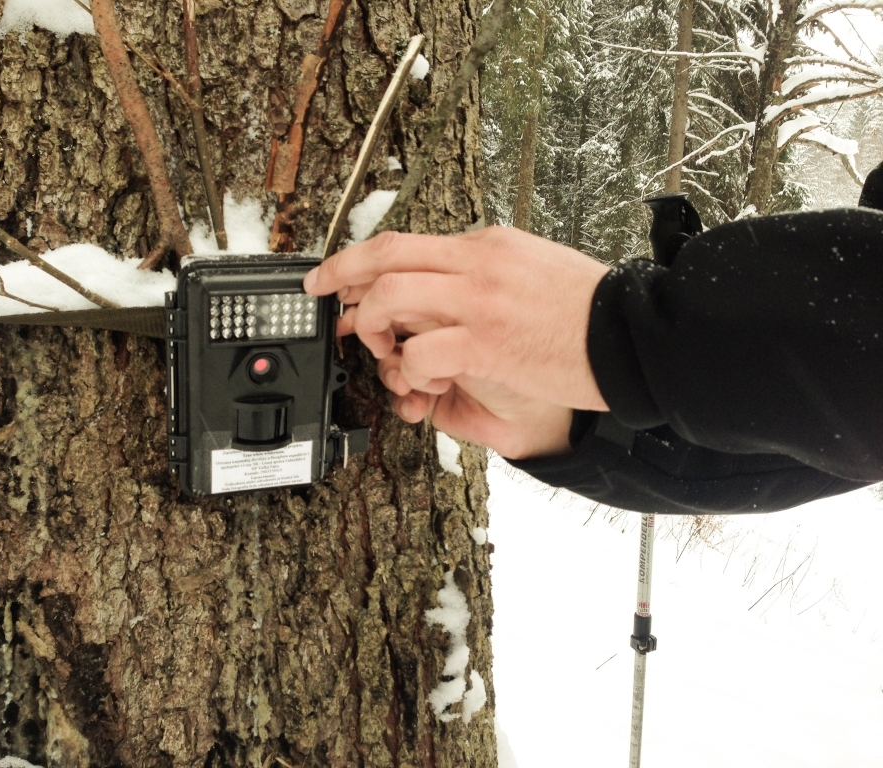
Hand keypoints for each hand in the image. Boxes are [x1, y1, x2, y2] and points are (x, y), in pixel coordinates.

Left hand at [304, 226, 610, 458]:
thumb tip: (448, 280)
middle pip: (384, 257)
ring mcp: (477, 302)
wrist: (633, 339)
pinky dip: (409, 371)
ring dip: (375, 329)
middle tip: (330, 303)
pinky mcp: (483, 345)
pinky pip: (417, 353)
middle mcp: (476, 264)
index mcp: (488, 244)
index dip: (359, 260)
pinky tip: (428, 382)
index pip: (405, 242)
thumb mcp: (535, 266)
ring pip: (390, 299)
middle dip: (341, 277)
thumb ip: (487, 269)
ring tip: (389, 353)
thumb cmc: (590, 312)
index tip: (336, 275)